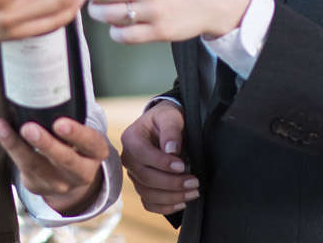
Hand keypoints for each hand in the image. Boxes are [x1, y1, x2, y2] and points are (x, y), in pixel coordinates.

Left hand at [0, 117, 108, 216]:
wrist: (70, 177)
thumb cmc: (75, 142)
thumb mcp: (83, 135)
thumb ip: (74, 116)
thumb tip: (50, 81)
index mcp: (96, 152)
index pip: (91, 143)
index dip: (77, 134)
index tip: (59, 123)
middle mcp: (81, 172)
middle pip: (65, 159)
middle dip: (46, 144)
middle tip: (29, 128)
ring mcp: (60, 183)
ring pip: (37, 165)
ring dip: (17, 146)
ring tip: (2, 128)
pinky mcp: (38, 185)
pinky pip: (22, 167)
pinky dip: (9, 147)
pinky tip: (0, 130)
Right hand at [122, 101, 196, 215]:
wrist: (166, 125)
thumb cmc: (167, 118)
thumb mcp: (170, 116)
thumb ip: (171, 130)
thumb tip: (171, 150)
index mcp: (131, 138)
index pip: (142, 155)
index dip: (162, 163)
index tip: (182, 165)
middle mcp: (128, 158)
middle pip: (146, 177)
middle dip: (172, 183)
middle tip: (194, 182)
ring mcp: (134, 175)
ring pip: (148, 193)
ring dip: (172, 197)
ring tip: (193, 192)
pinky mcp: (142, 186)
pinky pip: (149, 203)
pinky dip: (165, 207)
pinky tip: (182, 203)